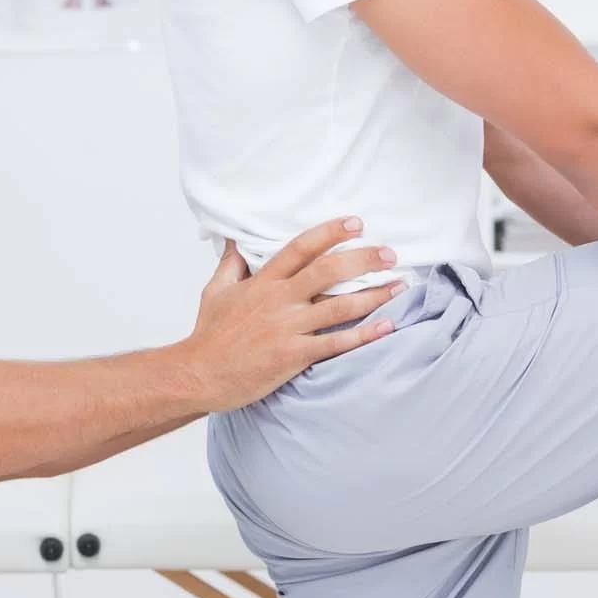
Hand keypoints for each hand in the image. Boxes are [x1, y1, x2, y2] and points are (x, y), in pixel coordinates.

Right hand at [180, 218, 402, 412]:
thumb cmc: (208, 334)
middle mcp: (278, 299)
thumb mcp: (215, 290)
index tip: (356, 223)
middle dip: (363, 259)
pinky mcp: (293, 355)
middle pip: (328, 271)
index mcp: (262, 281)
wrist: (198, 374)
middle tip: (390, 253)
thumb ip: (231, 263)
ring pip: (339, 306)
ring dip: (374, 294)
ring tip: (399, 286)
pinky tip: (387, 326)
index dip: (330, 231)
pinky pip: (335, 343)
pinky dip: (364, 334)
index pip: (301, 247)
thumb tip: (233, 237)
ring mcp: (287, 327)